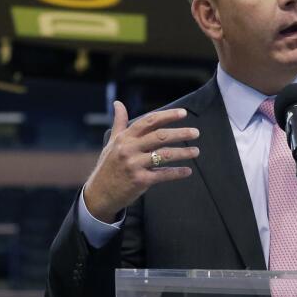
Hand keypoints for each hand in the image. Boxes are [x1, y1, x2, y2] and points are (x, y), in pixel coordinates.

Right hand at [83, 101, 199, 221]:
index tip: (183, 113)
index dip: (167, 115)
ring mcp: (134, 165)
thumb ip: (119, 123)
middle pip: (160, 136)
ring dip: (183, 153)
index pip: (149, 121)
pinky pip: (163, 175)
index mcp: (124, 138)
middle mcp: (129, 149)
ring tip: (196, 151)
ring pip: (164, 155)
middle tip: (195, 132)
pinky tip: (187, 171)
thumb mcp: (112, 143)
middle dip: (180, 133)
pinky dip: (177, 173)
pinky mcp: (140, 180)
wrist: (99, 193)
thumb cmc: (108, 166)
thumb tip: (118, 103)